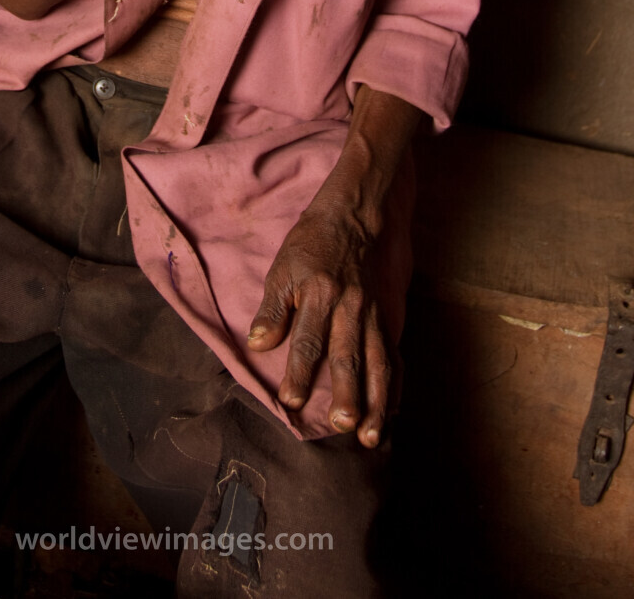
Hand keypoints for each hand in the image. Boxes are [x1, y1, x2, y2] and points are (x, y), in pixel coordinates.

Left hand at [247, 203, 392, 447]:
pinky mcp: (390, 318)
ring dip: (376, 402)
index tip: (289, 400)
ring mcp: (374, 315)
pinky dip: (394, 387)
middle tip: (341, 425)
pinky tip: (391, 413)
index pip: (308, 339)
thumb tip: (258, 345)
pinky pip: (394, 357)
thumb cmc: (314, 242)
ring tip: (371, 436)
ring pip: (377, 364)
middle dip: (346, 393)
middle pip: (347, 356)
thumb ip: (273, 308)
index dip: (298, 371)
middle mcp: (350, 308)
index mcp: (319, 294)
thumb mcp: (283, 266)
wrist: (359, 215)